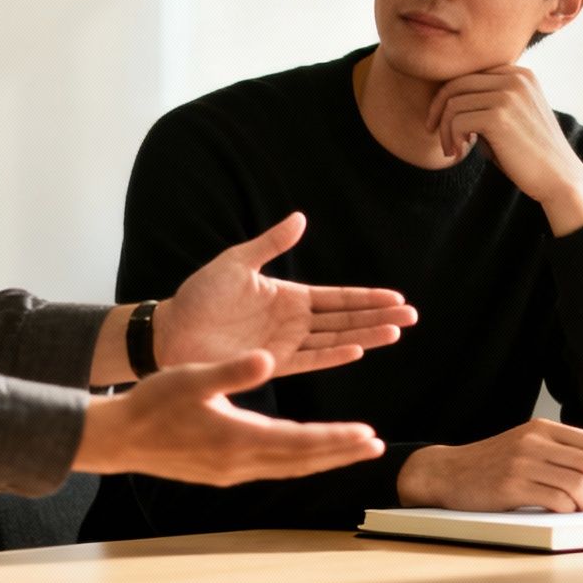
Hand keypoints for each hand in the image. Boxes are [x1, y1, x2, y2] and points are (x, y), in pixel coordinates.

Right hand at [73, 351, 385, 484]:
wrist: (119, 439)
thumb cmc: (153, 404)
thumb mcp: (192, 378)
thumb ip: (231, 371)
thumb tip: (267, 358)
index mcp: (238, 438)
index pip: (300, 442)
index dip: (336, 439)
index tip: (368, 435)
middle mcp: (240, 462)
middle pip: (302, 460)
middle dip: (341, 452)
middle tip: (376, 446)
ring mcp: (232, 471)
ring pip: (289, 467)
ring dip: (322, 458)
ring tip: (352, 450)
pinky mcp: (223, 471)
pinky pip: (272, 467)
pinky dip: (297, 460)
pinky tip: (305, 453)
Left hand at [153, 212, 415, 377]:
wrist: (170, 330)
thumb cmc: (199, 295)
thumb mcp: (236, 262)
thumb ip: (270, 243)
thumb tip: (301, 218)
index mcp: (288, 296)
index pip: (337, 297)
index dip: (366, 297)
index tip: (397, 297)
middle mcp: (293, 322)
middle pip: (345, 319)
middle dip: (378, 316)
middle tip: (412, 316)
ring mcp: (284, 344)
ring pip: (334, 340)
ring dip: (364, 336)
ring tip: (395, 332)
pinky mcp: (271, 363)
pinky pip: (308, 360)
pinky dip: (332, 355)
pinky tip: (356, 350)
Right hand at [395, 419, 582, 511]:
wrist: (447, 472)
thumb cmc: (491, 465)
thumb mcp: (526, 446)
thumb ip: (559, 453)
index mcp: (543, 429)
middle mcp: (534, 441)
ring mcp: (522, 463)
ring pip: (578, 484)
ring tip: (581, 511)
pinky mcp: (511, 486)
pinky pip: (556, 500)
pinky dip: (567, 511)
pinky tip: (561, 513)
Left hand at [424, 65, 582, 232]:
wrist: (559, 179)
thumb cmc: (529, 154)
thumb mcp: (509, 119)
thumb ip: (484, 104)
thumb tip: (443, 101)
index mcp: (520, 75)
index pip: (470, 75)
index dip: (449, 97)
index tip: (444, 122)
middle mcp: (515, 78)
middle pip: (456, 83)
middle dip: (438, 109)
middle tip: (434, 132)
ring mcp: (508, 95)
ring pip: (453, 103)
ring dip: (445, 129)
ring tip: (451, 150)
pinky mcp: (499, 116)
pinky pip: (457, 121)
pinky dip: (451, 138)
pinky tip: (459, 153)